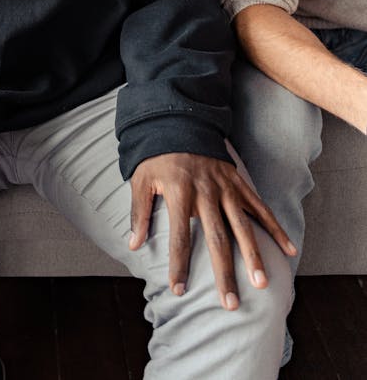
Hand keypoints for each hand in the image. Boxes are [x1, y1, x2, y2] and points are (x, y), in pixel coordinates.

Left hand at [129, 152, 296, 309]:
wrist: (180, 120)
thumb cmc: (158, 155)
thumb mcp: (141, 178)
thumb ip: (139, 211)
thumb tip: (133, 244)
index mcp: (180, 193)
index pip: (179, 236)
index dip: (178, 264)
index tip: (178, 290)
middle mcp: (206, 193)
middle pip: (217, 238)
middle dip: (224, 272)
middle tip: (230, 303)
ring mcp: (226, 188)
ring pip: (243, 226)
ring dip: (253, 256)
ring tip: (261, 283)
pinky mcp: (239, 183)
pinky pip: (260, 207)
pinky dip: (276, 228)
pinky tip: (289, 250)